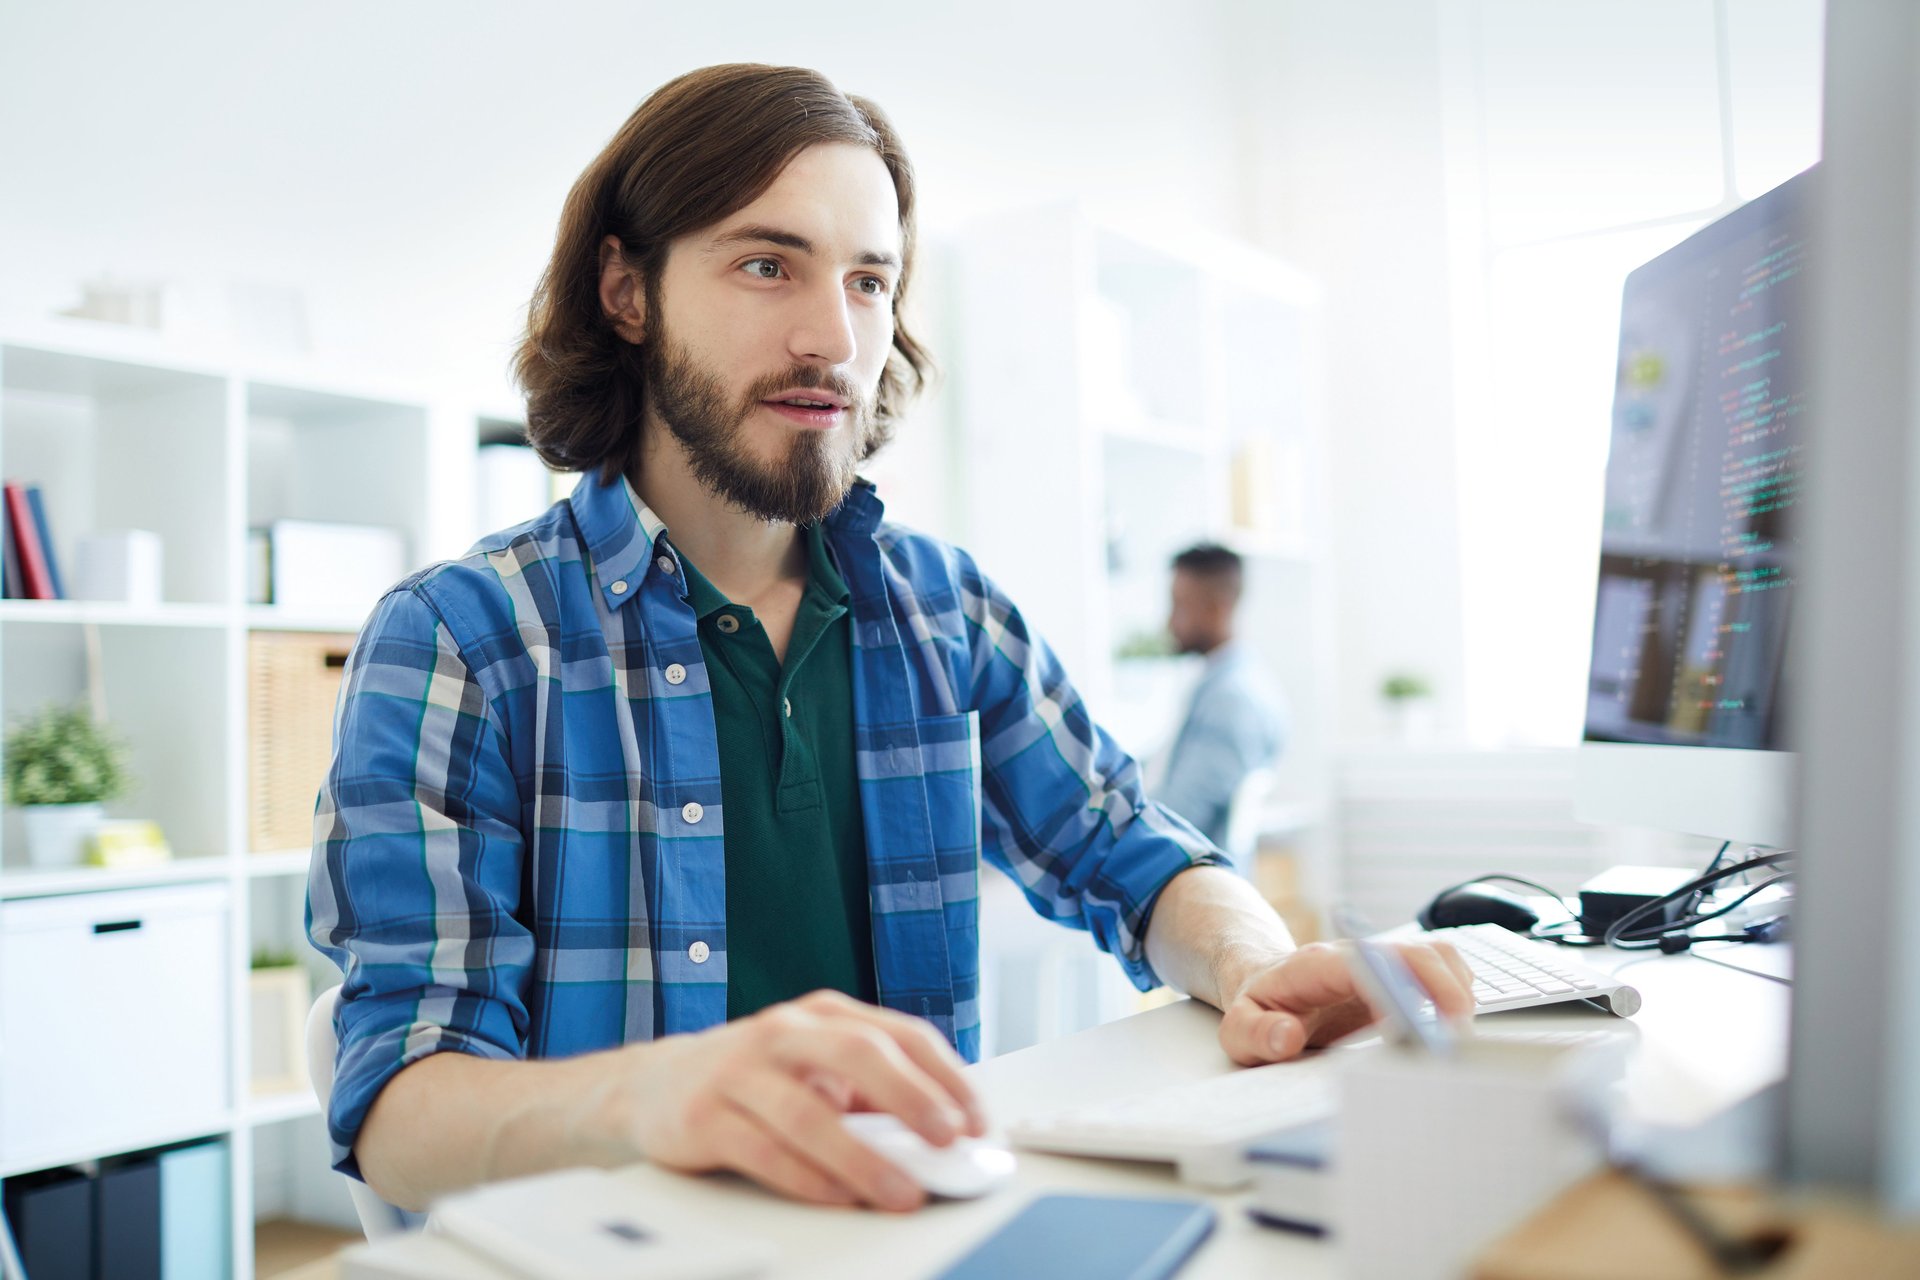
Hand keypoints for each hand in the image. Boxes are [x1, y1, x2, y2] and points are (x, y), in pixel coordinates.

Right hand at [611, 990, 987, 1211]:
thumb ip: (871, 1094)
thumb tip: (943, 1136)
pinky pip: (764, 1150)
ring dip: (863, 1158)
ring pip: (810, 1112)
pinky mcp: (704, 1114)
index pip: (901, 1034)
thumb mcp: (818, 1071)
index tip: (977, 1121)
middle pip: (859, 1054)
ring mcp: (740, 1069)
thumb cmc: (757, 1080)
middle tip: (947, 1141)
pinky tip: (838, 1198)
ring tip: (900, 1193)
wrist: (656, 1085)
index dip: (946, 1078)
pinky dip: (807, 1179)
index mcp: (824, 1015)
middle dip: (912, 1099)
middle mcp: (784, 1032)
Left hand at [1214, 940, 1474, 1065]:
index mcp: (1317, 966)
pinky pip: (1442, 966)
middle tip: (1454, 1039)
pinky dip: (1459, 992)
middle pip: (1414, 952)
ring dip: (1458, 990)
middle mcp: (1356, 956)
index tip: (1417, 1024)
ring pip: (1436, 954)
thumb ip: (1257, 1035)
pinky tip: (1451, 1026)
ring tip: (1456, 1036)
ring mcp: (1382, 961)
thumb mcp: (1239, 1031)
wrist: (1265, 986)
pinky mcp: (1399, 974)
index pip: (1364, 963)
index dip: (1397, 987)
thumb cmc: (1258, 1010)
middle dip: (1444, 990)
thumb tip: (1288, 1037)